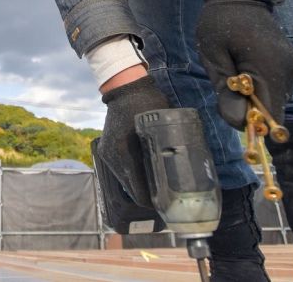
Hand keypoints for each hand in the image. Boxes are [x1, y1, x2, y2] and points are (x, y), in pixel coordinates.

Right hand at [96, 75, 169, 207]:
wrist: (124, 87)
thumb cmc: (146, 103)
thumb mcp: (161, 124)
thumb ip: (167, 146)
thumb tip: (185, 169)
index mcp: (125, 154)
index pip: (138, 190)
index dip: (153, 202)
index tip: (168, 204)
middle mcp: (113, 158)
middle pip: (131, 188)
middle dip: (148, 195)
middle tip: (166, 196)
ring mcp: (107, 154)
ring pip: (125, 180)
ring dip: (140, 184)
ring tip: (158, 186)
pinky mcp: (107, 149)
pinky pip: (121, 170)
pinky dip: (132, 174)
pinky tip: (145, 173)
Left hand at [195, 0, 292, 129]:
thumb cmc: (221, 23)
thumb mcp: (213, 57)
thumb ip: (226, 91)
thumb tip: (240, 124)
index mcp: (271, 68)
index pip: (271, 116)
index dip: (252, 123)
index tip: (232, 109)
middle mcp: (290, 71)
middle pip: (273, 110)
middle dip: (250, 109)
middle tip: (229, 85)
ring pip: (275, 100)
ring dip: (255, 97)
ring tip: (237, 71)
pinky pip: (278, 89)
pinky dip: (262, 88)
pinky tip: (247, 69)